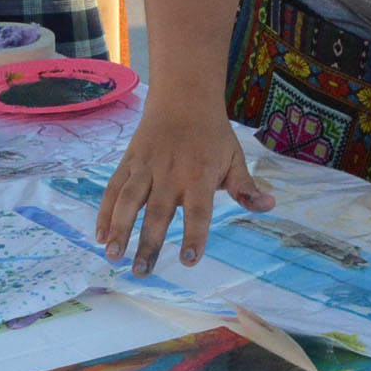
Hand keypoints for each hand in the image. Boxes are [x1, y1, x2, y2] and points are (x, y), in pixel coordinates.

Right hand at [96, 103, 273, 272]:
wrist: (184, 98)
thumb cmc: (213, 134)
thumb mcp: (235, 157)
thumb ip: (246, 187)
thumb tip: (270, 205)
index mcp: (200, 176)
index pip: (199, 211)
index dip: (195, 235)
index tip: (189, 260)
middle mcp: (171, 174)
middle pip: (159, 213)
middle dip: (149, 243)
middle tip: (142, 272)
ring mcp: (147, 167)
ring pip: (130, 201)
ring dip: (120, 229)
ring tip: (114, 256)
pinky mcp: (129, 162)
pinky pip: (114, 189)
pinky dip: (105, 211)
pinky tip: (100, 235)